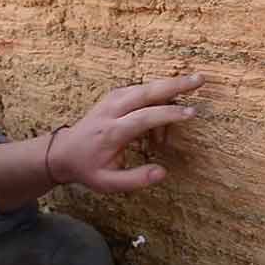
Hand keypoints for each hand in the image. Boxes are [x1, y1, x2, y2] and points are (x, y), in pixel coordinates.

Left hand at [45, 74, 204, 192]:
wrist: (64, 151)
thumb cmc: (88, 169)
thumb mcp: (108, 184)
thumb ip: (135, 180)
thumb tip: (163, 173)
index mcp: (111, 132)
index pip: (143, 117)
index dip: (168, 114)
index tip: (190, 113)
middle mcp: (111, 110)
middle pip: (146, 91)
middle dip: (175, 84)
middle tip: (199, 79)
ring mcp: (112, 99)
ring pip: (146, 87)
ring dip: (170, 88)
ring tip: (191, 93)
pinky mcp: (115, 95)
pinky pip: (142, 90)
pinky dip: (159, 96)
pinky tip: (168, 108)